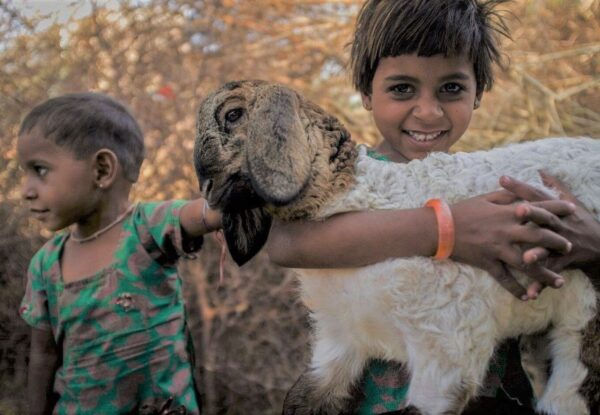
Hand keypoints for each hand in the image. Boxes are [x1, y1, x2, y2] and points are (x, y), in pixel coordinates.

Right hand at [450, 187, 573, 300]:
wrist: (439, 228)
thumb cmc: (461, 211)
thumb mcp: (484, 198)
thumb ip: (505, 196)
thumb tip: (521, 193)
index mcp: (506, 213)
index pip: (538, 209)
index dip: (556, 208)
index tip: (572, 209)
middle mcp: (506, 231)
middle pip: (539, 237)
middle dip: (557, 242)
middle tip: (569, 247)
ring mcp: (497, 248)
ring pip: (526, 263)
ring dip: (544, 273)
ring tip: (560, 282)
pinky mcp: (487, 262)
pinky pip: (504, 278)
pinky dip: (515, 289)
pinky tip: (527, 297)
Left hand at [502, 173, 599, 286]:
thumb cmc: (581, 222)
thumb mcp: (570, 202)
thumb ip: (553, 187)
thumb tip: (540, 170)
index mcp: (555, 210)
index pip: (536, 195)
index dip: (520, 186)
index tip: (502, 178)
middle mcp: (558, 225)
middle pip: (544, 218)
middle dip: (532, 214)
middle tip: (517, 210)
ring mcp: (562, 244)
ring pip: (548, 249)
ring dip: (537, 254)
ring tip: (525, 259)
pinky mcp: (564, 263)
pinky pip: (551, 274)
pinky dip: (540, 284)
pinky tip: (530, 293)